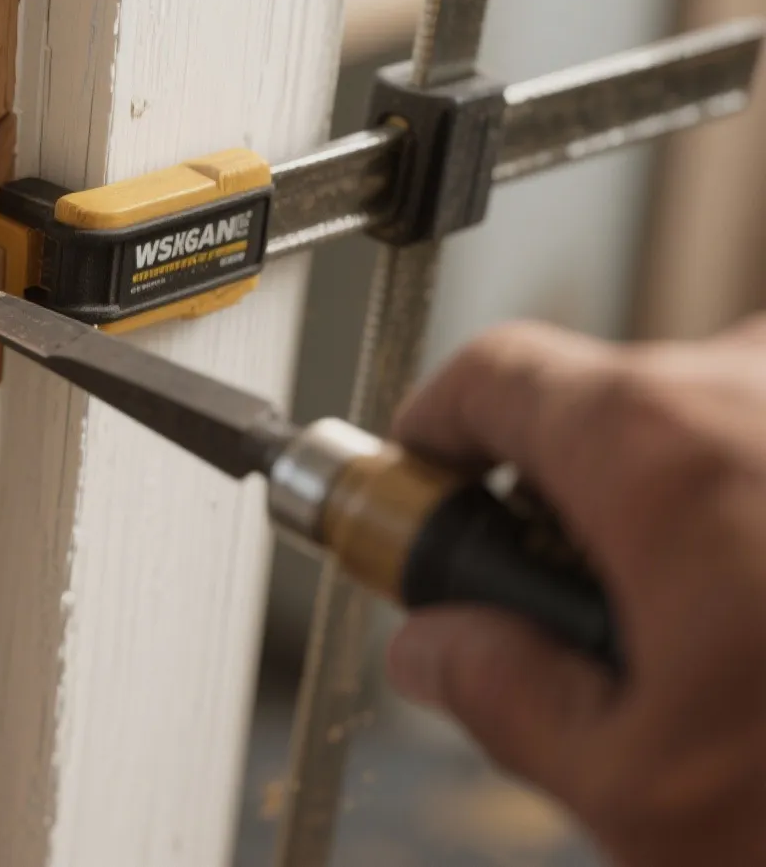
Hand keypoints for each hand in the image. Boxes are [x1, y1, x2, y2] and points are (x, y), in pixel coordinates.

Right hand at [386, 317, 765, 864]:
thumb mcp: (638, 789)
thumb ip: (499, 695)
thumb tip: (439, 645)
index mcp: (660, 449)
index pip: (491, 378)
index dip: (436, 432)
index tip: (433, 483)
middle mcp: (762, 387)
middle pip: (614, 407)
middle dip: (583, 507)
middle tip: (593, 620)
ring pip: (724, 432)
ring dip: (704, 521)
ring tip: (737, 652)